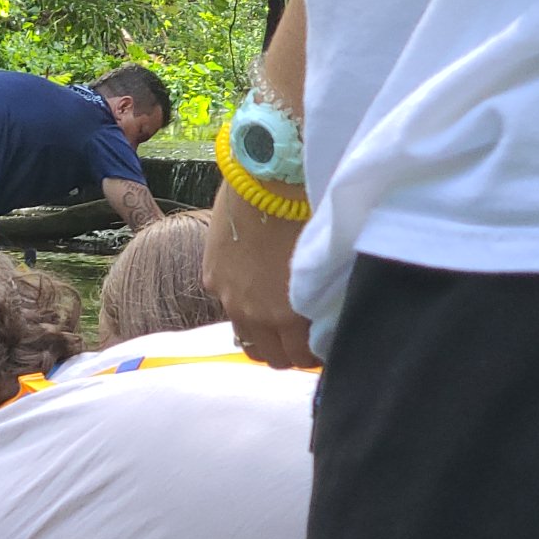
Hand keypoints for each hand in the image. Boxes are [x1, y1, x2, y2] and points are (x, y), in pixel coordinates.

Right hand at [206, 194, 316, 369]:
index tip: (325, 343)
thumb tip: (327, 314)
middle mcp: (254, 314)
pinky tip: (256, 286)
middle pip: (271, 357)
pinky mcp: (212, 276)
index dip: (315, 355)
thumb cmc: (309, 215)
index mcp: (288, 315)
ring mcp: (228, 297)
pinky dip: (243, 304)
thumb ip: (320, 299)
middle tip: (304, 337)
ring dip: (264, 337)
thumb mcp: (322, 267)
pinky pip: (229, 304)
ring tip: (278, 321)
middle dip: (290, 352)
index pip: (300, 359)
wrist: (267, 179)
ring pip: (245, 338)